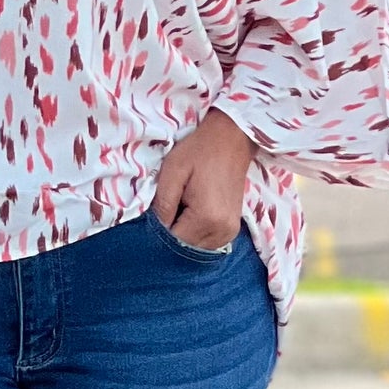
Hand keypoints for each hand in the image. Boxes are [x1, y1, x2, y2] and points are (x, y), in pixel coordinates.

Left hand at [152, 109, 253, 248]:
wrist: (231, 139)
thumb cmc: (199, 151)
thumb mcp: (172, 171)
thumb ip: (162, 203)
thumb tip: (156, 228)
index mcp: (206, 218)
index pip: (173, 241)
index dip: (160, 231)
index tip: (157, 213)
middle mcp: (221, 231)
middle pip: (185, 248)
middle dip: (172, 233)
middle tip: (169, 208)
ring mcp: (230, 232)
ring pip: (196, 248)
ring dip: (184, 234)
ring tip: (182, 208)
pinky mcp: (232, 230)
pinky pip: (207, 243)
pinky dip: (195, 234)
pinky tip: (192, 214)